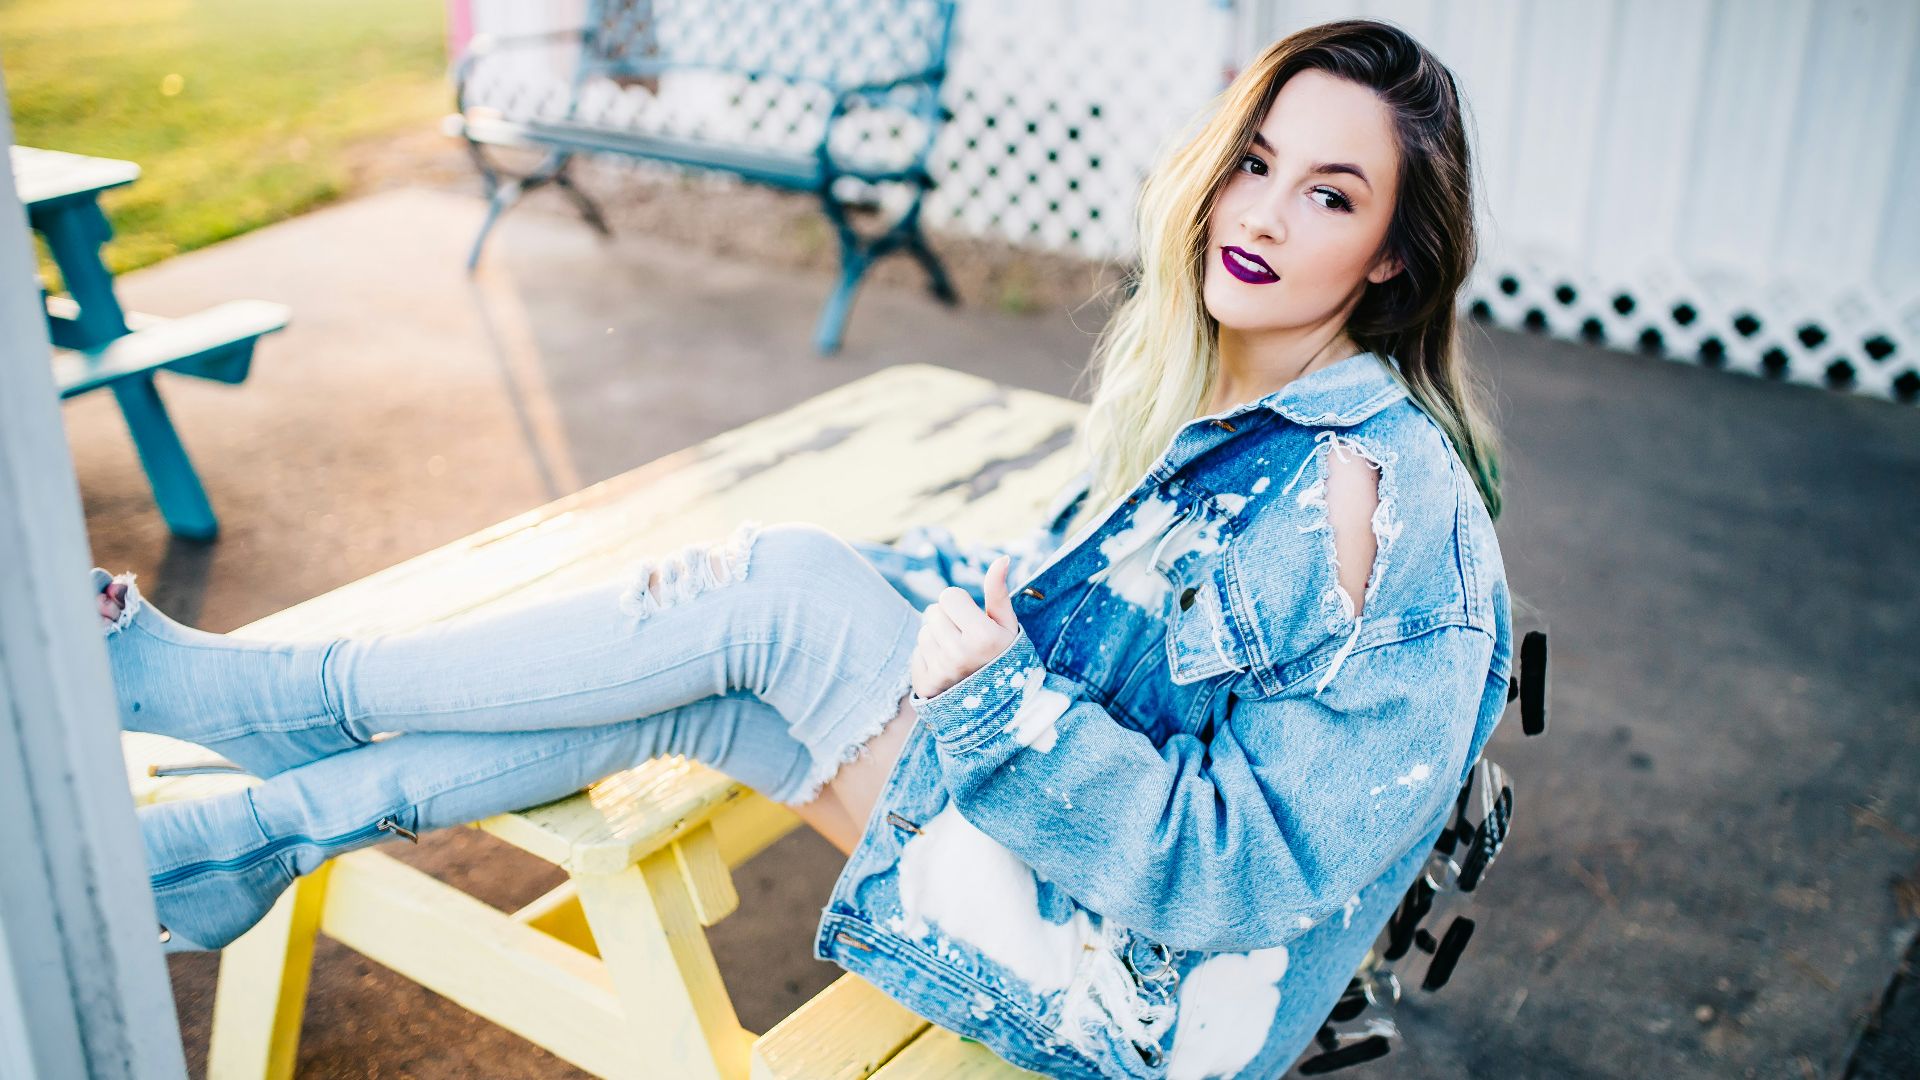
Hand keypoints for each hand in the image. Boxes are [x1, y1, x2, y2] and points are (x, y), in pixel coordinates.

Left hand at [910, 555, 1019, 700]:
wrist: (1000, 705)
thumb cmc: (1004, 656)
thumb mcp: (1007, 625)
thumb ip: (999, 591)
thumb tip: (1002, 558)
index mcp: (982, 636)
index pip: (948, 595)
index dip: (961, 605)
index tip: (974, 622)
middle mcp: (959, 654)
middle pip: (933, 612)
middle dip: (948, 620)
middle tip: (966, 639)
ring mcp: (940, 672)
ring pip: (923, 632)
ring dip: (937, 638)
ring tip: (957, 654)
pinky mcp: (925, 685)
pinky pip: (916, 653)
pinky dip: (928, 657)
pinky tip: (947, 669)